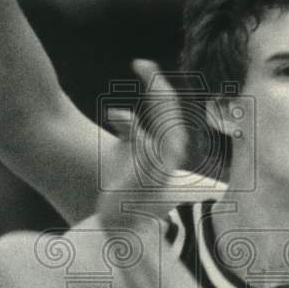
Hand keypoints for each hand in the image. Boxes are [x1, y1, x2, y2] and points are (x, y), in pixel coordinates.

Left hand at [98, 59, 188, 229]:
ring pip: (165, 125)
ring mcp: (162, 164)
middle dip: (157, 85)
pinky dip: (136, 129)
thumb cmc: (126, 188)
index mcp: (166, 143)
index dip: (155, 83)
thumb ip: (129, 130)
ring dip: (156, 102)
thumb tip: (118, 110)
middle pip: (169, 111)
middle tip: (141, 64)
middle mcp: (170, 152)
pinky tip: (120, 113)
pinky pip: (147, 148)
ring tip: (145, 80)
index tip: (140, 64)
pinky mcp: (148, 177)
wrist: (123, 223)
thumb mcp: (127, 153)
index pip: (167, 107)